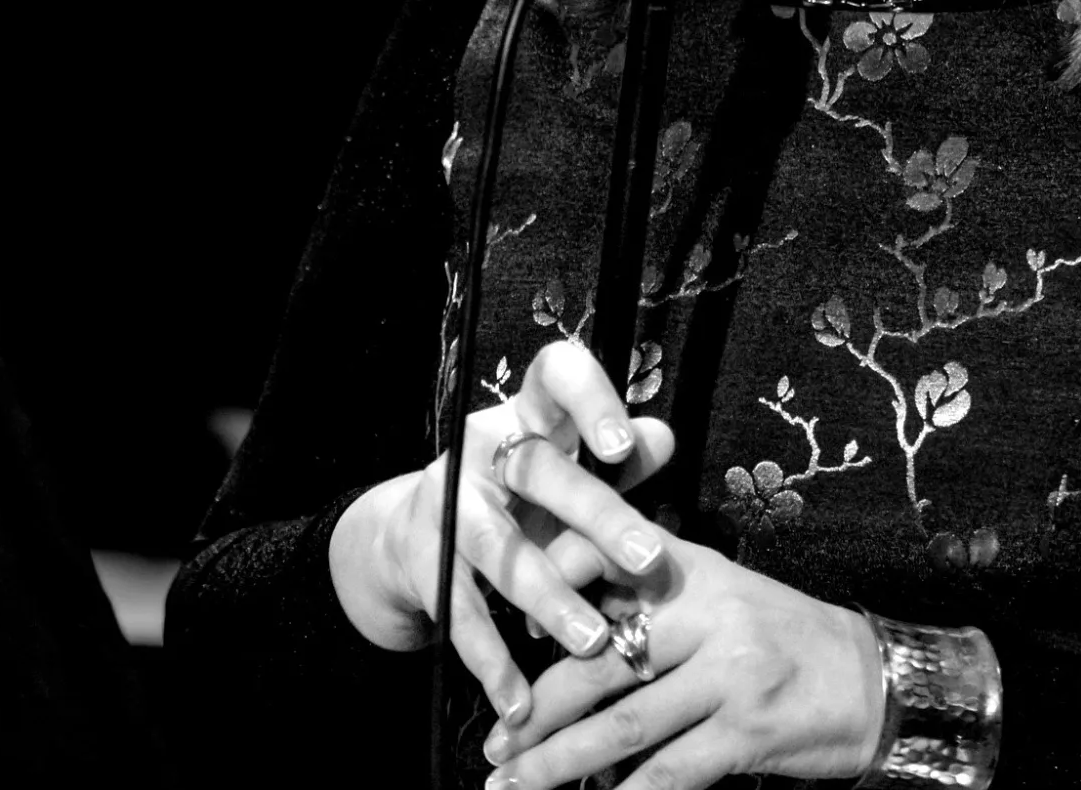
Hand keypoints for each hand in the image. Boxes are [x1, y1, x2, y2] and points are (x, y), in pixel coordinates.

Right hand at [329, 339, 676, 723]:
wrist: (417, 531)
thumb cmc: (528, 497)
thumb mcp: (570, 469)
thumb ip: (620, 457)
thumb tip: (663, 438)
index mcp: (528, 412)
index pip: (555, 377)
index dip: (588, 401)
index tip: (623, 446)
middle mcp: (483, 448)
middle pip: (539, 471)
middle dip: (596, 516)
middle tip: (649, 561)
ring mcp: (448, 503)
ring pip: (498, 548)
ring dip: (547, 596)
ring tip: (594, 641)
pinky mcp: (425, 561)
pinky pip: (460, 614)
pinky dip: (491, 663)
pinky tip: (521, 703)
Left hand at [479, 533, 882, 787]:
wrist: (877, 679)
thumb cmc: (786, 637)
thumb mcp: (723, 590)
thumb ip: (654, 599)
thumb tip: (572, 633)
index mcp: (689, 571)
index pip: (599, 567)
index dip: (543, 600)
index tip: (503, 641)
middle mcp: (705, 615)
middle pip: (597, 663)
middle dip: (537, 711)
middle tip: (497, 742)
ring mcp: (727, 675)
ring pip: (623, 726)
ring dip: (560, 764)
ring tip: (515, 785)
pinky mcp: (747, 731)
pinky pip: (671, 771)